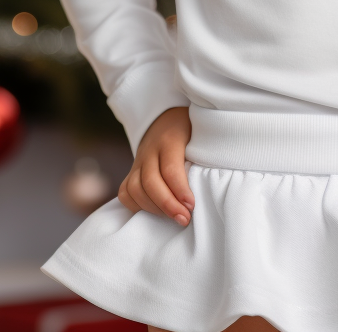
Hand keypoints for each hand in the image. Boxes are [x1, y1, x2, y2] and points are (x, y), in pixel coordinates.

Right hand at [117, 106, 194, 225]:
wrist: (167, 118)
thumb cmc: (191, 130)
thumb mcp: (200, 133)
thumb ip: (203, 153)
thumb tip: (212, 180)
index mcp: (169, 139)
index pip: (170, 169)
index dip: (180, 190)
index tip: (192, 206)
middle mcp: (150, 150)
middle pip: (150, 182)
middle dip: (167, 205)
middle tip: (184, 219)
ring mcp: (138, 161)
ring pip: (134, 188)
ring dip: (153, 208)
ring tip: (173, 216)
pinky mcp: (131, 171)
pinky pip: (125, 192)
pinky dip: (137, 206)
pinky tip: (155, 211)